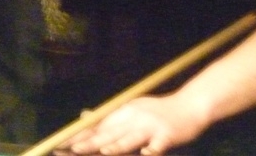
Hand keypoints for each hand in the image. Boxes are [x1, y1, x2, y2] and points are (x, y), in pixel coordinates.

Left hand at [59, 95, 203, 155]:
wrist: (193, 105)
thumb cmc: (160, 111)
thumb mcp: (134, 108)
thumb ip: (110, 116)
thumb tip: (83, 115)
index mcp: (127, 111)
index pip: (101, 124)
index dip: (82, 134)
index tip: (62, 144)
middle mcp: (138, 117)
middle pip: (111, 133)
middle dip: (91, 143)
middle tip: (73, 149)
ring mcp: (153, 126)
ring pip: (132, 138)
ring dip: (118, 146)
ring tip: (106, 151)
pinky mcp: (168, 135)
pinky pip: (157, 146)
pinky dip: (151, 150)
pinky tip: (148, 152)